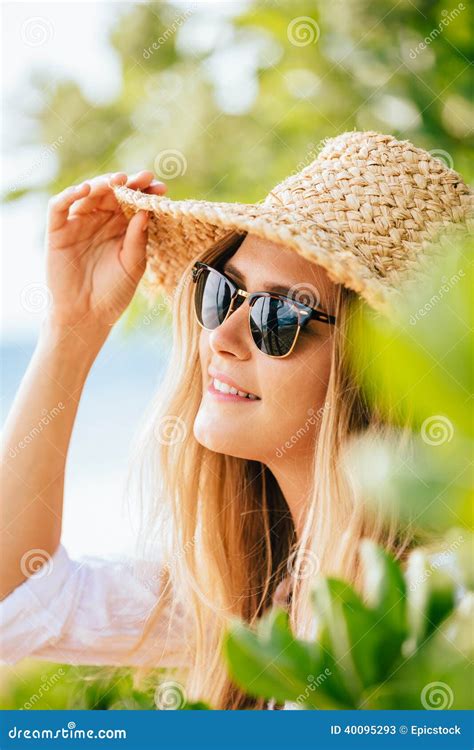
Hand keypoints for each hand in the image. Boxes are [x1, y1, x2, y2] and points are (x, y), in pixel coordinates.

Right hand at [44, 171, 165, 334]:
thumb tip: (145, 212)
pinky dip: (70, 194)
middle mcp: (99, 222)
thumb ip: (138, 239)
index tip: (160, 187)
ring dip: (102, 184)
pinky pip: (59, 206)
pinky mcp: (57, 231)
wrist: (88, 316)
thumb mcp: (133, 265)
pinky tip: (86, 190)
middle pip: (111, 193)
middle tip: (143, 178)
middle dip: (128, 183)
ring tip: (118, 180)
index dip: (144, 192)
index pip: (132, 202)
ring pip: (87, 194)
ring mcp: (77, 224)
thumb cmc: (113, 293)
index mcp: (120, 228)